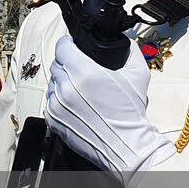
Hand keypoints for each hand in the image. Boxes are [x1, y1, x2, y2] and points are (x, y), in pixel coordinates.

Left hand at [44, 37, 174, 187]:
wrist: (125, 145)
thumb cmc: (129, 115)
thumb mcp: (138, 75)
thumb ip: (130, 51)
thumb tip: (123, 42)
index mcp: (84, 72)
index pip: (62, 46)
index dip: (68, 43)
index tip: (73, 46)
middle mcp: (67, 87)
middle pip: (57, 63)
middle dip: (68, 63)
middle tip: (82, 71)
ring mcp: (57, 104)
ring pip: (52, 82)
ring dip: (63, 82)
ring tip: (81, 91)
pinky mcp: (53, 119)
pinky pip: (50, 101)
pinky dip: (60, 100)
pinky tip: (77, 105)